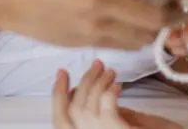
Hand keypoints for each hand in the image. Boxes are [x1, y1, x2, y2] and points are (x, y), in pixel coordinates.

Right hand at [0, 0, 187, 49]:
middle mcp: (104, 0)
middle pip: (157, 16)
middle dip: (177, 15)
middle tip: (184, 9)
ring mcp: (96, 26)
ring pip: (144, 36)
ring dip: (159, 30)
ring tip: (164, 21)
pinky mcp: (88, 44)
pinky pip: (124, 45)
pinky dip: (138, 38)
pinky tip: (139, 29)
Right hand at [53, 60, 184, 128]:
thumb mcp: (130, 126)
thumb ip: (112, 114)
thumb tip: (98, 93)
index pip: (61, 119)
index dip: (56, 95)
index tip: (61, 72)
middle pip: (72, 109)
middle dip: (82, 82)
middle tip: (96, 65)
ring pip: (86, 106)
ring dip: (97, 83)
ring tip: (110, 72)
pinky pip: (107, 107)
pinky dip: (110, 92)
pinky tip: (118, 85)